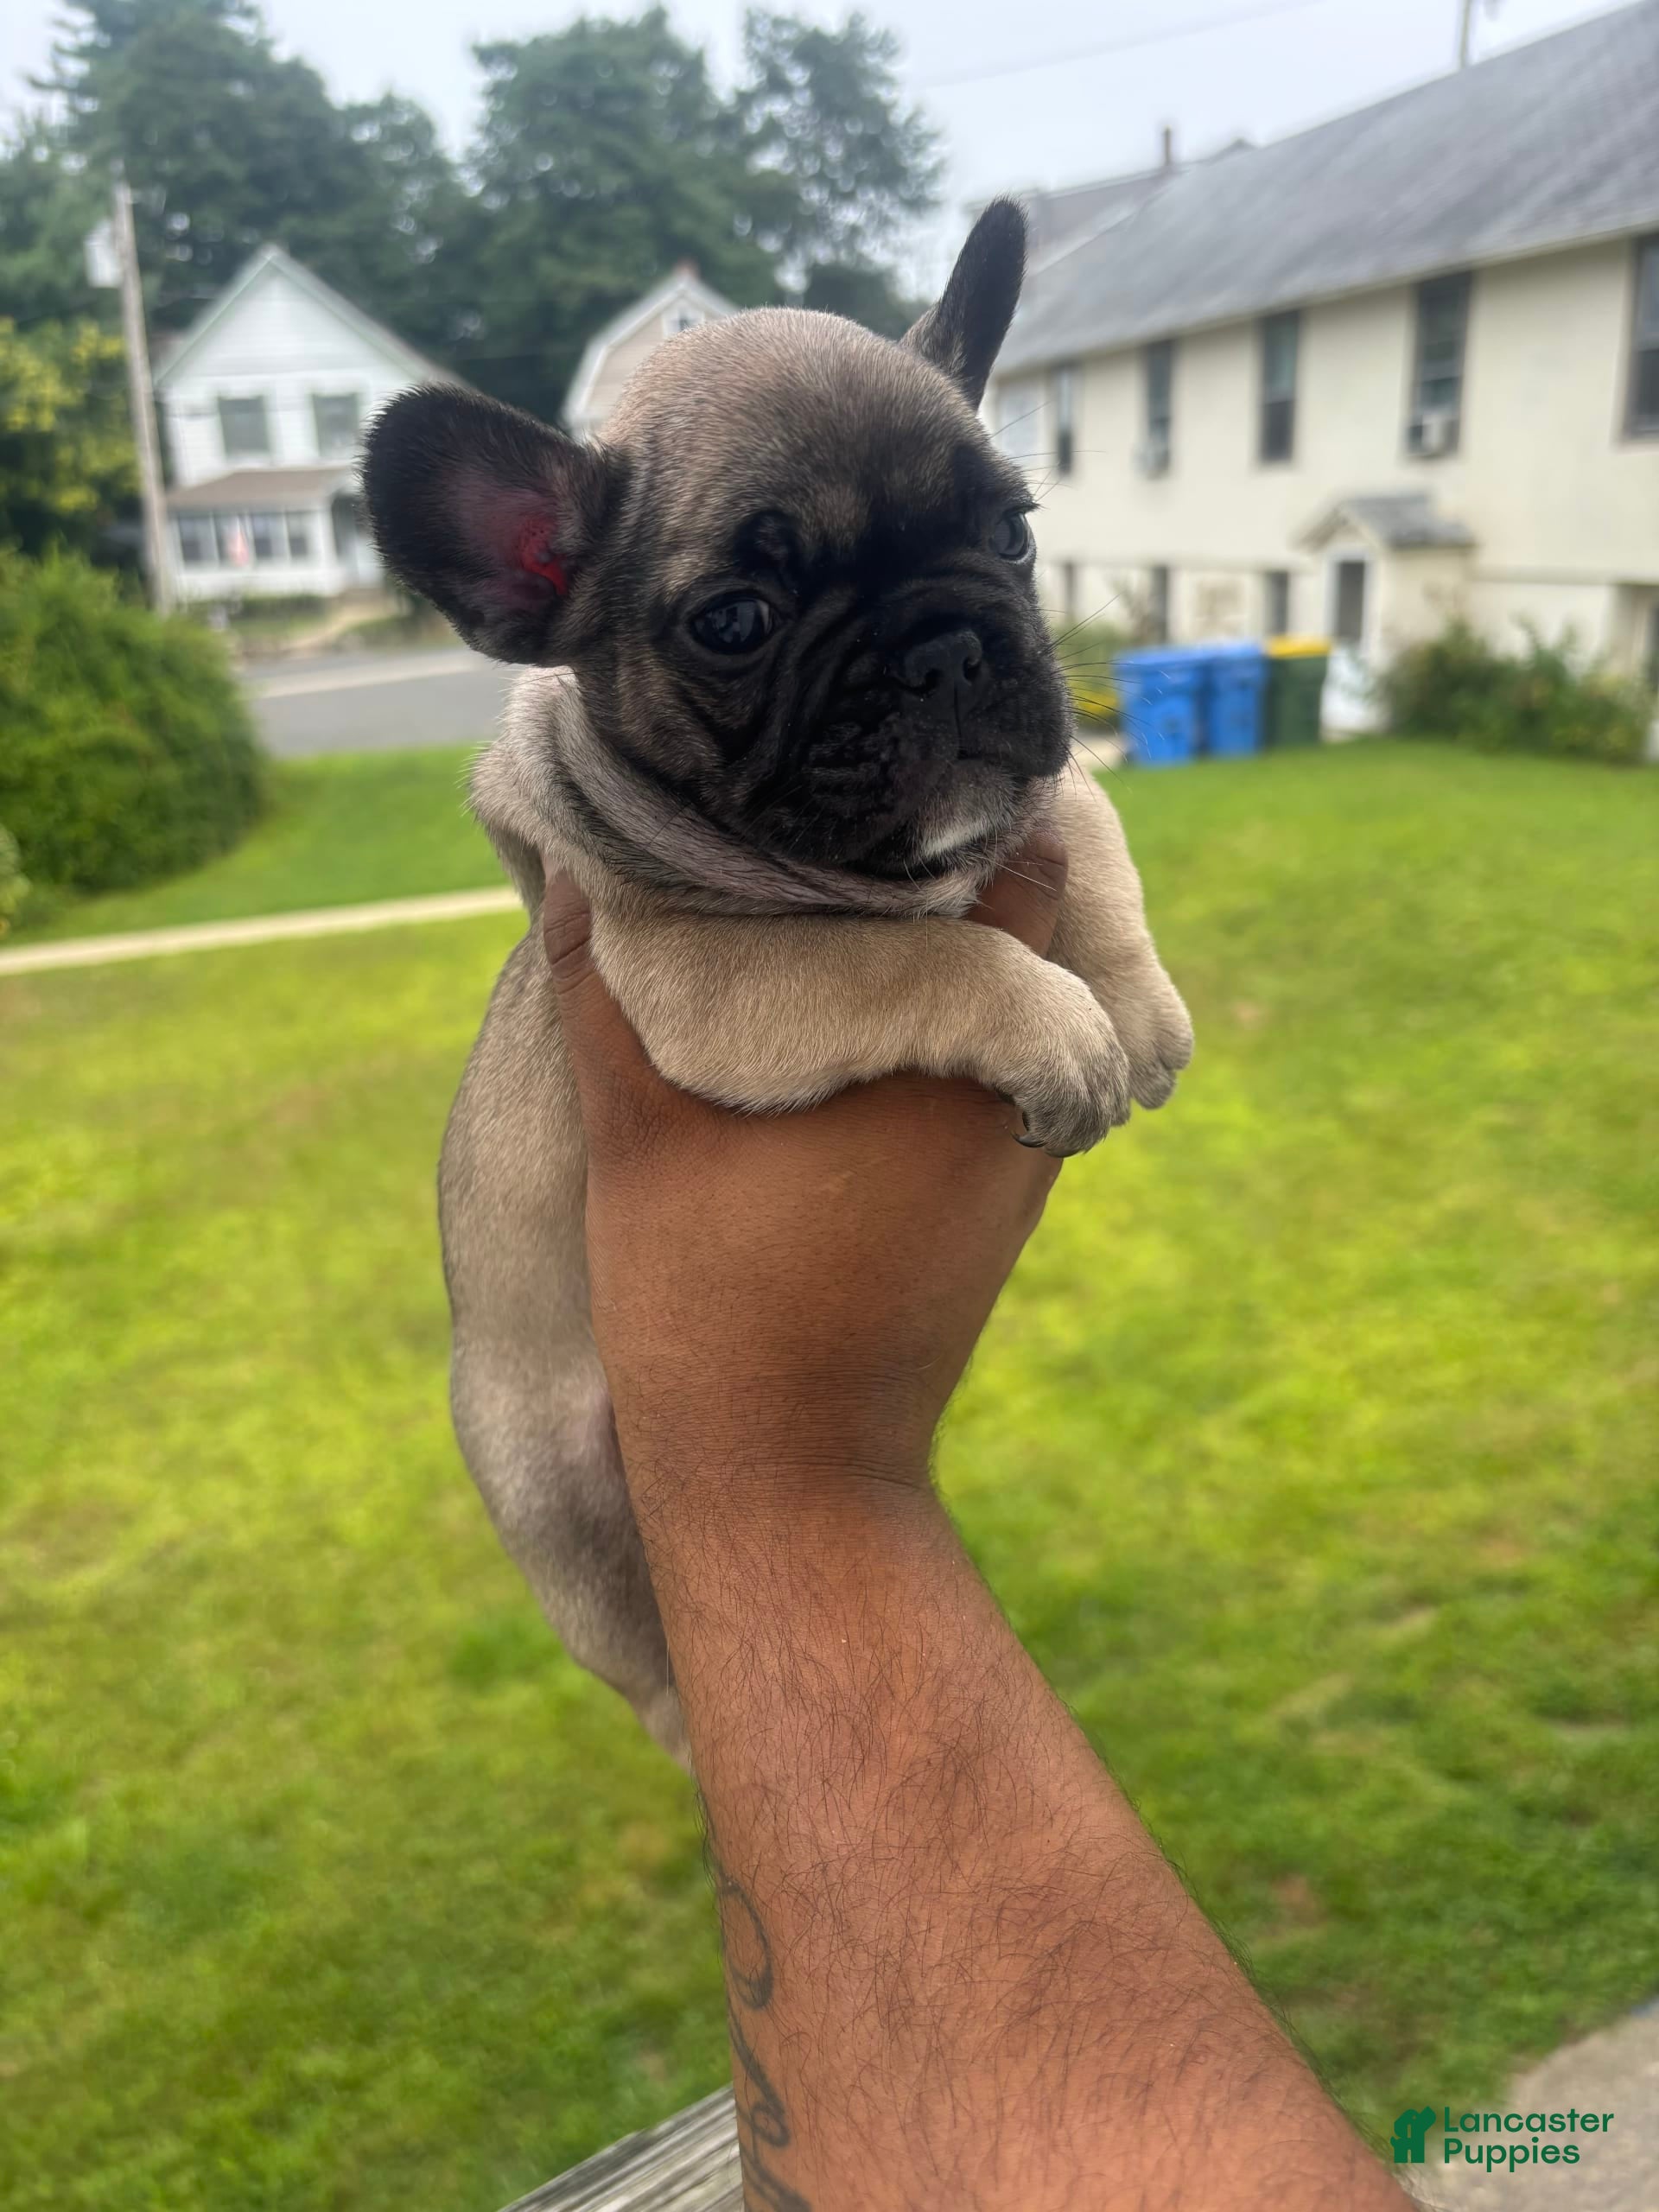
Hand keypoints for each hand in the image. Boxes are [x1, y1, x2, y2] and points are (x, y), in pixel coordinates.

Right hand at [542, 834, 1071, 1501]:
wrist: (790, 1474)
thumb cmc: (710, 1300)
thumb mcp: (639, 1127)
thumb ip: (613, 986)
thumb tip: (588, 860)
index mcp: (955, 1044)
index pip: (1030, 857)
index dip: (967, 790)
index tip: (891, 751)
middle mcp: (1022, 1086)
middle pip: (1044, 917)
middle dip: (962, 855)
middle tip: (863, 799)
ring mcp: (1021, 1146)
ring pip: (1030, 990)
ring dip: (962, 939)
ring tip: (857, 881)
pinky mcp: (1003, 1192)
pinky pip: (1006, 1058)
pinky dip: (956, 1015)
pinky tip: (862, 997)